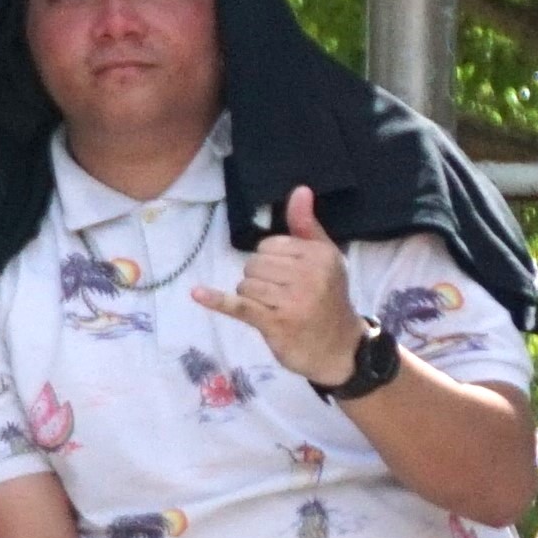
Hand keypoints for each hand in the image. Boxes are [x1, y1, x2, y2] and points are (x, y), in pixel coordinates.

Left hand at [192, 186, 364, 384]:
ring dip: (254, 297)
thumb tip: (300, 189)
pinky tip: (197, 293)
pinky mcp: (274, 323)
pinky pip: (238, 305)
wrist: (339, 348)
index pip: (270, 245)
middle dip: (262, 279)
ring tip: (278, 308)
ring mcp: (291, 301)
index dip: (273, 260)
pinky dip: (216, 300)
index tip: (291, 277)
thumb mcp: (325, 259)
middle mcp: (308, 276)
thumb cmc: (328, 299)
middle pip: (254, 263)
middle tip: (285, 296)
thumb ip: (306, 225)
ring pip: (246, 283)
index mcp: (319, 256)